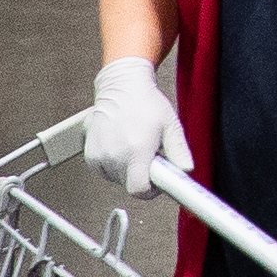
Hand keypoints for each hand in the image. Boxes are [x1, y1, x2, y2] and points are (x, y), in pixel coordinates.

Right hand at [84, 52, 192, 194]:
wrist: (122, 86)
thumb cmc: (146, 102)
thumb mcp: (170, 125)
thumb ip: (179, 151)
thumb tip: (186, 169)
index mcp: (136, 151)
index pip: (140, 190)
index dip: (152, 190)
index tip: (157, 183)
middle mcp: (115, 156)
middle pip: (130, 185)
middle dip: (142, 174)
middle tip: (149, 154)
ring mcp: (100, 156)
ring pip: (117, 179)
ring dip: (127, 169)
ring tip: (134, 145)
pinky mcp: (90, 155)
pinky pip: (104, 171)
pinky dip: (113, 164)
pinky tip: (121, 145)